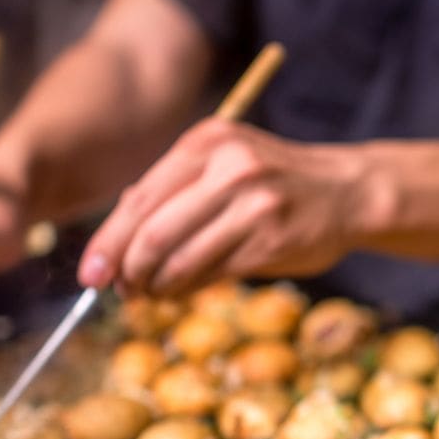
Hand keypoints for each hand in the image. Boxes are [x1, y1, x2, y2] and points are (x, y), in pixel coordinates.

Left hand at [78, 118, 377, 296]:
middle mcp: (228, 168)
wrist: (347, 191)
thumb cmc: (276, 182)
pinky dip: (188, 291)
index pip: (140, 199)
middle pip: (154, 232)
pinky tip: (180, 294)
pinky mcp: (271, 240)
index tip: (90, 274)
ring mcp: (253, 204)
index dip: (108, 242)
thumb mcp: (224, 164)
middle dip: (127, 270)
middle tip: (120, 292)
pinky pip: (214, 274)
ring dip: (157, 287)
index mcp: (206, 142)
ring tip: (149, 296)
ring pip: (181, 258)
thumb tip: (117, 238)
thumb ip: (175, 190)